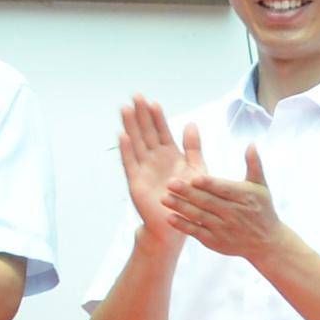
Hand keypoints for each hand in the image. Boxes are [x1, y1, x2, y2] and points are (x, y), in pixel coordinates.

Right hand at [115, 95, 191, 233]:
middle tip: (136, 96)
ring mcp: (144, 169)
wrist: (177, 223)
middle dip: (141, 115)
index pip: (161, 131)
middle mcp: (154, 159)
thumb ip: (194, 148)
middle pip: (146, 132)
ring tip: (125, 109)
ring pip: (136, 143)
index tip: (153, 102)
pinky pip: (130, 163)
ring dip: (130, 126)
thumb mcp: (197, 169)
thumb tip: (191, 124)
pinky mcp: (136, 182)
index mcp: (170, 155)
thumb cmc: (190, 199)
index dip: (156, 117)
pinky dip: (126, 150)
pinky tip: (122, 136)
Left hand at [163, 136, 282, 260]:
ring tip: (164, 198)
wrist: (266, 243)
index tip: (193, 176)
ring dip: (181, 207)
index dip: (209, 184)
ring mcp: (223, 229)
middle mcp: (233, 213)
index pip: (223, 189)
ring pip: (199, 216)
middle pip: (208, 202)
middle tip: (169, 183)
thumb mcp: (261, 187)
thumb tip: (251, 144)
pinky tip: (169, 217)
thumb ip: (254, 165)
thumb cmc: (262, 209)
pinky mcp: (215, 241)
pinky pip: (197, 232)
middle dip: (188, 193)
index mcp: (244, 197)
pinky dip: (183, 226)